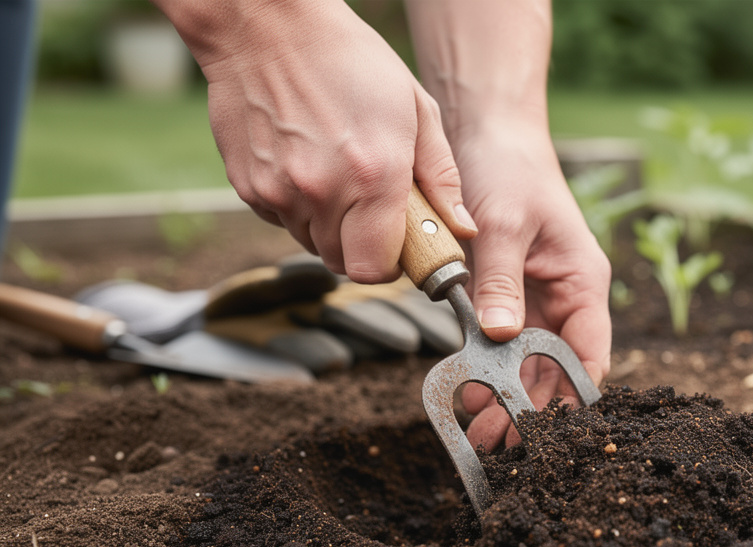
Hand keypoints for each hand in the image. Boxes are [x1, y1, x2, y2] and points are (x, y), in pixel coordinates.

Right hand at [159, 0, 476, 282]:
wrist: (267, 26)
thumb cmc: (351, 60)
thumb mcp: (416, 109)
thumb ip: (441, 176)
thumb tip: (461, 228)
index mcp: (374, 177)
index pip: (377, 269)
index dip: (392, 264)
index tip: (399, 245)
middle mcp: (322, 192)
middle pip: (343, 263)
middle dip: (363, 247)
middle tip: (372, 209)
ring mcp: (279, 191)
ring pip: (311, 243)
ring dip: (330, 227)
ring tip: (338, 176)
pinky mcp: (247, 186)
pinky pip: (281, 220)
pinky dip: (297, 207)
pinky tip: (306, 163)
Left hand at [451, 122, 611, 450]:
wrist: (488, 130)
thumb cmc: (510, 168)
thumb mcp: (505, 224)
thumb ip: (500, 281)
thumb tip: (498, 335)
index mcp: (583, 283)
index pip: (590, 353)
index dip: (573, 395)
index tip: (546, 430)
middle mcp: (565, 298)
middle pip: (558, 368)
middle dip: (533, 408)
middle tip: (500, 443)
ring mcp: (535, 299)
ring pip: (528, 363)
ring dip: (508, 396)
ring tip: (481, 432)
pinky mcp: (504, 295)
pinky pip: (499, 343)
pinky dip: (486, 369)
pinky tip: (467, 394)